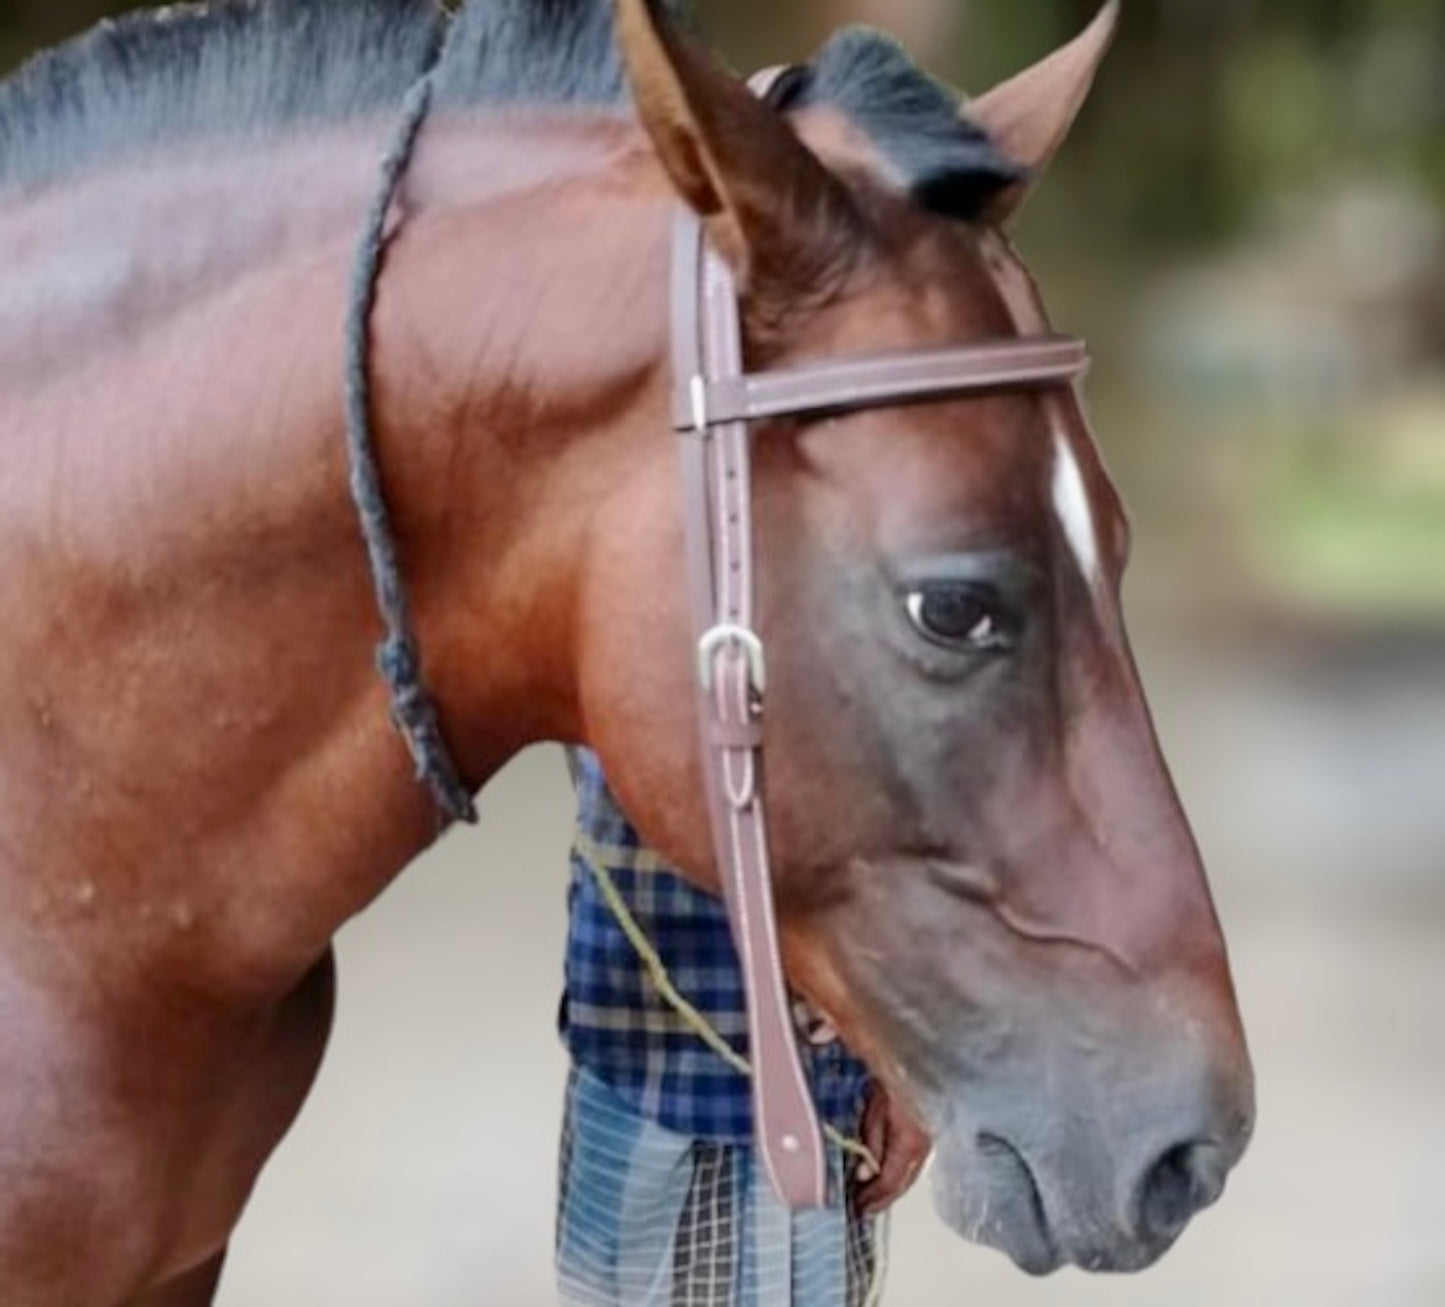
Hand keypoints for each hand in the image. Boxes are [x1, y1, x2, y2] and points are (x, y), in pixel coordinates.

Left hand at [853, 1084, 931, 1215]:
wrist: (916, 1060)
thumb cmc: (894, 1077)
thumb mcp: (875, 1109)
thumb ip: (871, 1142)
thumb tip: (863, 1173)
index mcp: (909, 1142)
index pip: (890, 1182)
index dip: (873, 1198)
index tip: (858, 1209)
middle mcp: (923, 1147)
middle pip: (902, 1183)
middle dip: (882, 1198)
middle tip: (864, 1209)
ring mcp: (928, 1141)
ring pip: (909, 1175)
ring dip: (890, 1188)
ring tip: (872, 1196)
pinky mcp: (928, 1134)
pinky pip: (913, 1162)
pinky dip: (899, 1173)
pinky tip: (887, 1174)